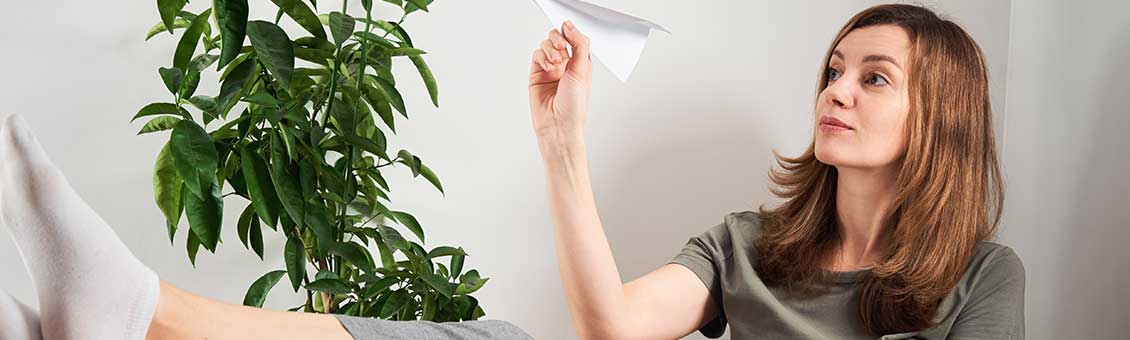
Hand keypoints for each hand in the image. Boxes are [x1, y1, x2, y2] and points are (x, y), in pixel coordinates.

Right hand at [528, 20, 591, 143]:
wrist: (558, 124)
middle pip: (557, 38)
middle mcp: (565, 65)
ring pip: (545, 45)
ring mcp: (550, 69)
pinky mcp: (536, 75)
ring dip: (550, 49)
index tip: (567, 29)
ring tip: (556, 62)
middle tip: (561, 46)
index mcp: (580, 63)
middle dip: (558, 38)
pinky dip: (541, 57)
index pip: (573, 38)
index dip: (570, 32)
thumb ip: (579, 45)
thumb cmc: (574, 105)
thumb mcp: (583, 70)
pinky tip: (548, 67)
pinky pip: (536, 56)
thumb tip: (570, 26)